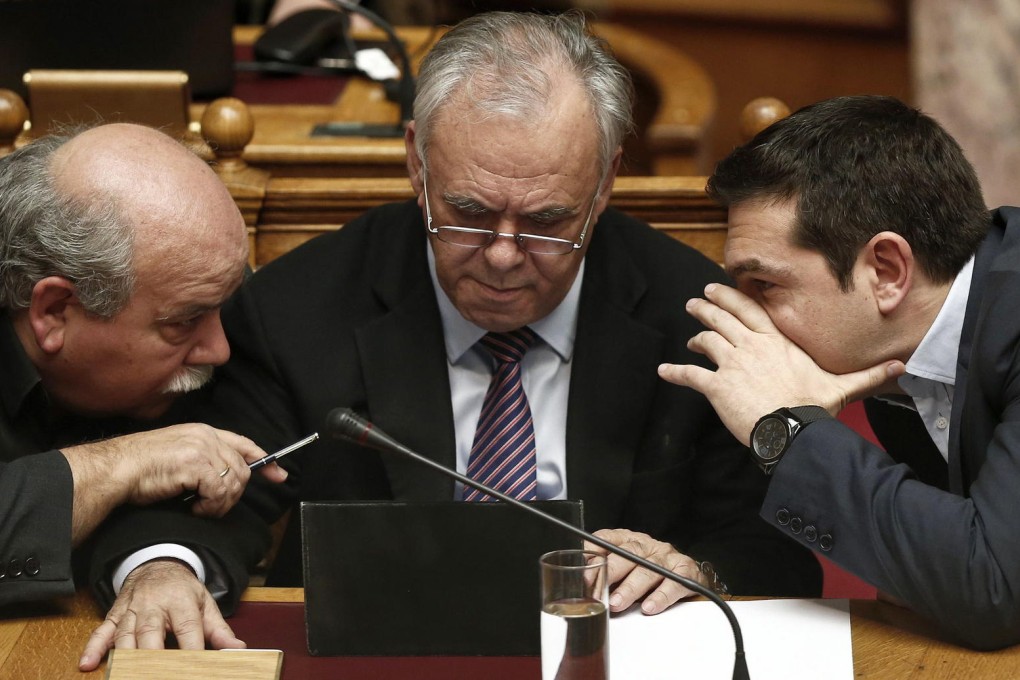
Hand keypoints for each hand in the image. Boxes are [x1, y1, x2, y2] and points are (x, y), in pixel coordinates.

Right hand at [62, 424, 287, 542]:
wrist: (117, 469)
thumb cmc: (140, 468)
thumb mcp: (178, 454)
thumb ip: (203, 459)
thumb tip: (226, 478)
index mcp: (204, 431)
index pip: (245, 443)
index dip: (265, 460)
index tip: (279, 475)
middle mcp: (207, 436)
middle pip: (242, 470)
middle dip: (233, 494)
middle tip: (212, 507)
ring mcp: (203, 449)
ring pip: (234, 483)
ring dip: (220, 504)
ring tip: (200, 508)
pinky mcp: (197, 465)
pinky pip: (219, 493)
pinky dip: (210, 507)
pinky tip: (194, 508)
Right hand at [79, 559, 243, 670]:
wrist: (156, 565)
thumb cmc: (182, 590)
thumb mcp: (205, 603)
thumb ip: (219, 629)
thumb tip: (237, 649)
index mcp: (181, 601)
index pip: (188, 629)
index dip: (191, 650)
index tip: (195, 670)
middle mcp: (154, 605)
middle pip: (151, 634)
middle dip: (153, 658)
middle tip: (158, 675)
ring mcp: (132, 610)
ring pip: (125, 635)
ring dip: (125, 658)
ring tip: (125, 676)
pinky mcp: (115, 615)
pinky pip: (102, 631)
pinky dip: (93, 647)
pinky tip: (87, 664)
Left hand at [586, 528, 704, 614]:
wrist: (690, 577)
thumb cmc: (650, 574)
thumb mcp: (625, 571)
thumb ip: (607, 573)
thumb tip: (582, 584)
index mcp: (630, 541)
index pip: (608, 538)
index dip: (595, 551)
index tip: (584, 567)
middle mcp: (649, 546)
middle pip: (629, 553)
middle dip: (611, 571)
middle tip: (598, 588)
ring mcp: (668, 558)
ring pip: (648, 569)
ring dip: (631, 588)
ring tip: (617, 603)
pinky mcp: (686, 573)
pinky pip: (673, 583)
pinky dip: (660, 596)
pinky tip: (648, 607)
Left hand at [657, 283, 903, 443]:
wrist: (794, 430)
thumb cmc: (815, 408)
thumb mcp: (842, 387)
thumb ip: (867, 374)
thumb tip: (901, 367)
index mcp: (776, 341)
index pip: (749, 310)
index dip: (730, 297)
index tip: (716, 289)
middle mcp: (751, 346)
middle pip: (722, 319)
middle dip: (706, 308)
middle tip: (695, 303)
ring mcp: (732, 364)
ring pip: (706, 341)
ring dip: (695, 338)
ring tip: (688, 339)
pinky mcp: (716, 386)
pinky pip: (690, 375)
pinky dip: (674, 372)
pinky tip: (664, 371)